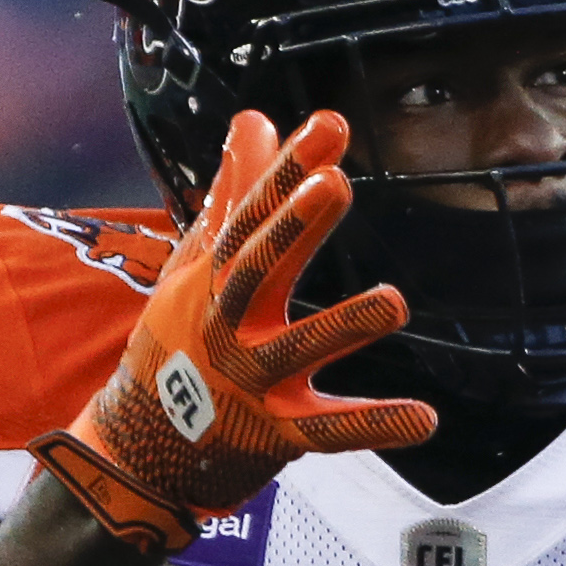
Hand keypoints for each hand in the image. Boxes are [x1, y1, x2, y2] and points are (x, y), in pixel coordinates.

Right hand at [29, 108, 435, 553]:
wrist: (140, 448)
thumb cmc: (180, 340)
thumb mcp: (198, 265)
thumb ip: (235, 193)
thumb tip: (254, 117)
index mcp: (213, 279)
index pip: (252, 215)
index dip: (287, 170)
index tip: (330, 125)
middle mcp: (226, 324)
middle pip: (259, 269)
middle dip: (293, 228)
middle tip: (334, 183)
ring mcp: (250, 381)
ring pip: (296, 349)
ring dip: (343, 325)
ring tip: (395, 300)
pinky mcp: (277, 432)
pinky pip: (329, 429)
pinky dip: (374, 425)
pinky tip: (425, 419)